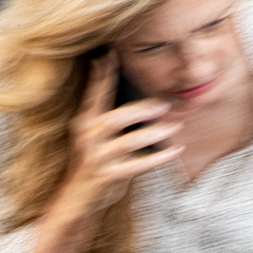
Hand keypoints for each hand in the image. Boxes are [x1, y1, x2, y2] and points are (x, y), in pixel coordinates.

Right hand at [56, 52, 183, 217]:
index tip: (110, 54)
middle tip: (165, 104)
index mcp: (84, 122)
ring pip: (129, 141)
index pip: (95, 94)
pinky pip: (137, 165)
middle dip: (143, 109)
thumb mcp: (97, 138)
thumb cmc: (94, 164)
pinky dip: (158, 158)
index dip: (102, 75)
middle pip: (117, 117)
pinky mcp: (106, 176)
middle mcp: (87, 137)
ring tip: (175, 127)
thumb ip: (113, 120)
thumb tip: (146, 101)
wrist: (77, 199)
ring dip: (155, 133)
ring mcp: (96, 158)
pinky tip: (175, 151)